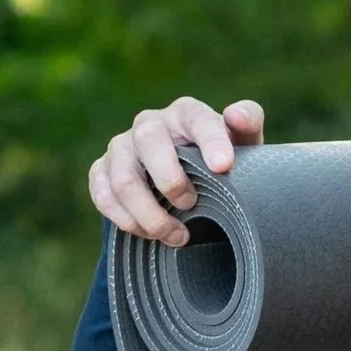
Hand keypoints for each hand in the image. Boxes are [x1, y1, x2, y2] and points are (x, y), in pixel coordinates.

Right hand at [87, 94, 265, 245]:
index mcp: (186, 114)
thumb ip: (248, 122)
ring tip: (178, 236)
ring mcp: (122, 147)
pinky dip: (127, 221)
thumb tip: (235, 114)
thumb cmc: (219, 161)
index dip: (211, 141)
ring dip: (150, 215)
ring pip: (124, 179)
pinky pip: (104, 196)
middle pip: (148, 142)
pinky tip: (150, 234)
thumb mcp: (242, 144)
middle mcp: (150, 124)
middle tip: (191, 205)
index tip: (224, 167)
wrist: (191, 181)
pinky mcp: (102, 170)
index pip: (198, 119)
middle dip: (171, 181)